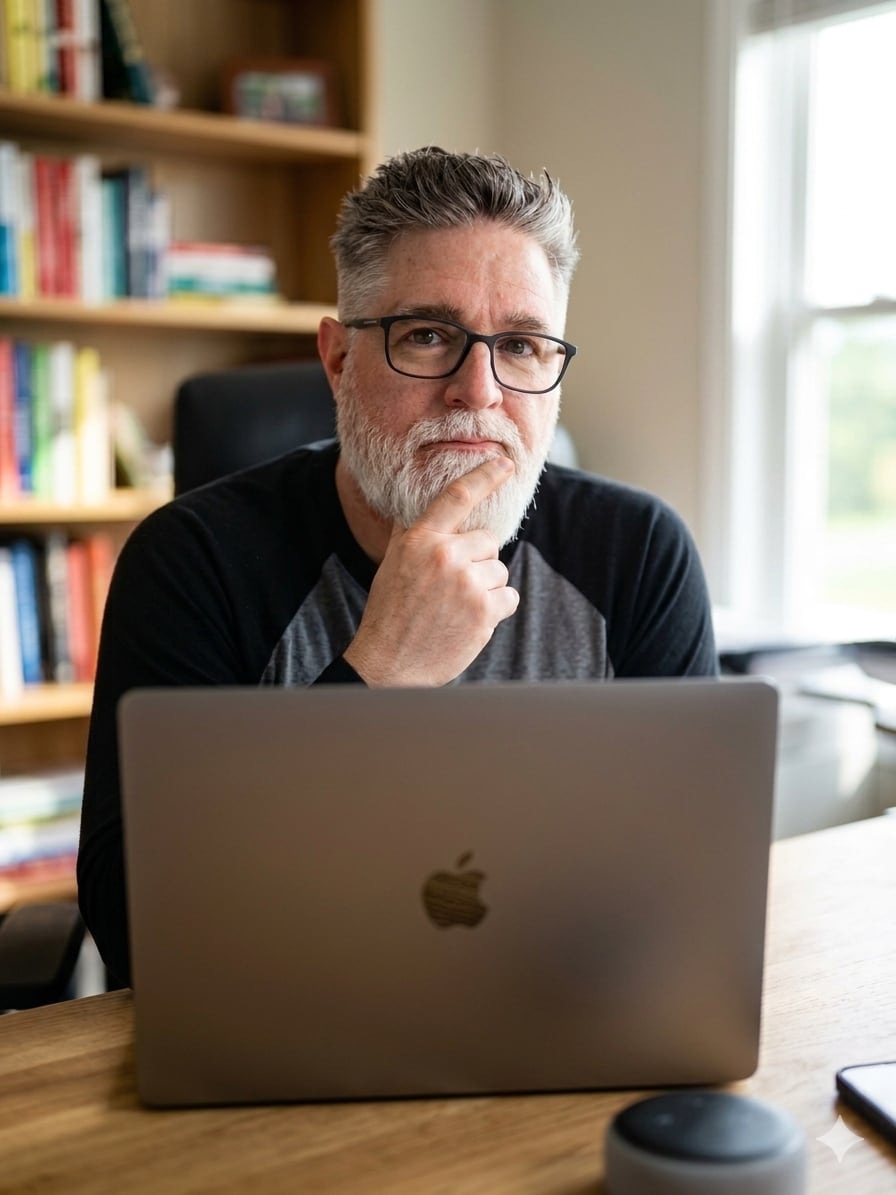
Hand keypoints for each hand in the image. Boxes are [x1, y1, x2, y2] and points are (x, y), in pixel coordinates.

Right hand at [343, 456, 519, 685]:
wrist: (389, 664)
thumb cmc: (390, 613)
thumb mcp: (393, 564)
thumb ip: (412, 533)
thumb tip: (427, 506)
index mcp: (419, 540)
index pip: (457, 496)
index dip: (484, 475)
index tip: (505, 462)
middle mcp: (444, 556)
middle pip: (489, 542)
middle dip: (478, 562)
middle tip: (452, 587)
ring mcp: (466, 585)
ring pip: (499, 572)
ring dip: (486, 589)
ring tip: (456, 608)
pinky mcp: (484, 613)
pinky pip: (508, 598)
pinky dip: (495, 610)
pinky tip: (469, 621)